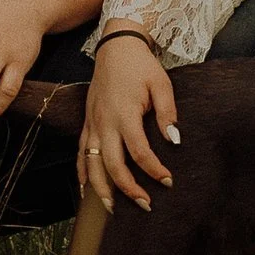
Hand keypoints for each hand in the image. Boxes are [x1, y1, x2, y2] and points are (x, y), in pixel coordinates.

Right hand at [81, 26, 178, 212]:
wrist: (116, 46)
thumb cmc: (141, 65)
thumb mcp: (161, 84)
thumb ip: (168, 113)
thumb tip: (174, 141)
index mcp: (124, 113)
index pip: (138, 151)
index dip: (153, 169)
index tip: (167, 180)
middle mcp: (104, 122)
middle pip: (111, 164)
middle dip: (127, 188)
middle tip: (144, 205)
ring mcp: (92, 123)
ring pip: (91, 163)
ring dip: (101, 188)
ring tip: (112, 208)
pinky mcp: (86, 123)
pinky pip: (80, 153)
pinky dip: (82, 173)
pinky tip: (87, 190)